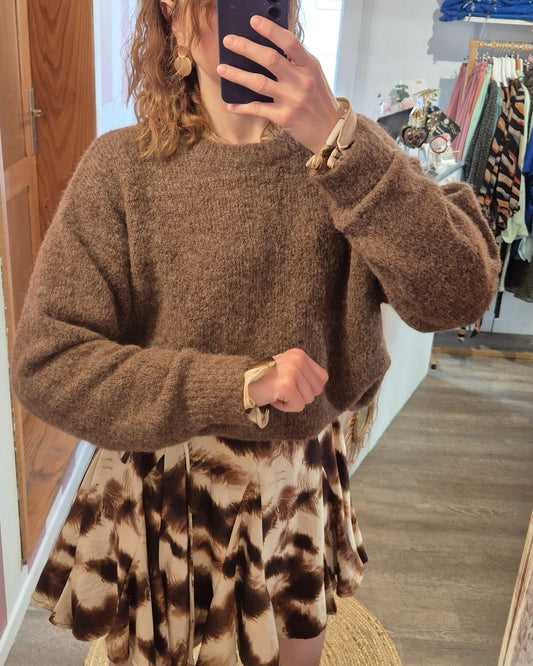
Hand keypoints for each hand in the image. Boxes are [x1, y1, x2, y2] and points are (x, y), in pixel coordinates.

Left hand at [216, 15, 343, 153]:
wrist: (330, 131)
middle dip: (246, 48)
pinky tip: (231, 105)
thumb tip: (270, 46)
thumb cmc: (319, 101)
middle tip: (228, 41)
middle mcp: (301, 81)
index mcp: (310, 66)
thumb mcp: (314, 76)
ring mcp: (292, 100)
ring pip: (259, 83)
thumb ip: (296, 62)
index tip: (253, 21)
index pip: (289, 42)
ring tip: (221, 68)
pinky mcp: (284, 117)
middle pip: (270, 59)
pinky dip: (242, 107)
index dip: (270, 30)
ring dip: (237, 75)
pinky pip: (258, 109)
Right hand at [248, 348, 328, 412]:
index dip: (306, 387)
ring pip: (308, 400)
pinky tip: (273, 398)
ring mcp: (293, 372)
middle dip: (299, 395)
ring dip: (291, 401)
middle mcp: (298, 360)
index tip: (289, 384)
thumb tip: (320, 386)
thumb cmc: (263, 380)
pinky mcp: (287, 385)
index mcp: (300, 354)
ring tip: (276, 392)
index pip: (322, 378)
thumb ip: (304, 373)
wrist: (240, 383)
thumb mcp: (287, 368)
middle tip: (281, 389)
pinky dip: (285, 407)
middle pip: (316, 391)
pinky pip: (298, 406)